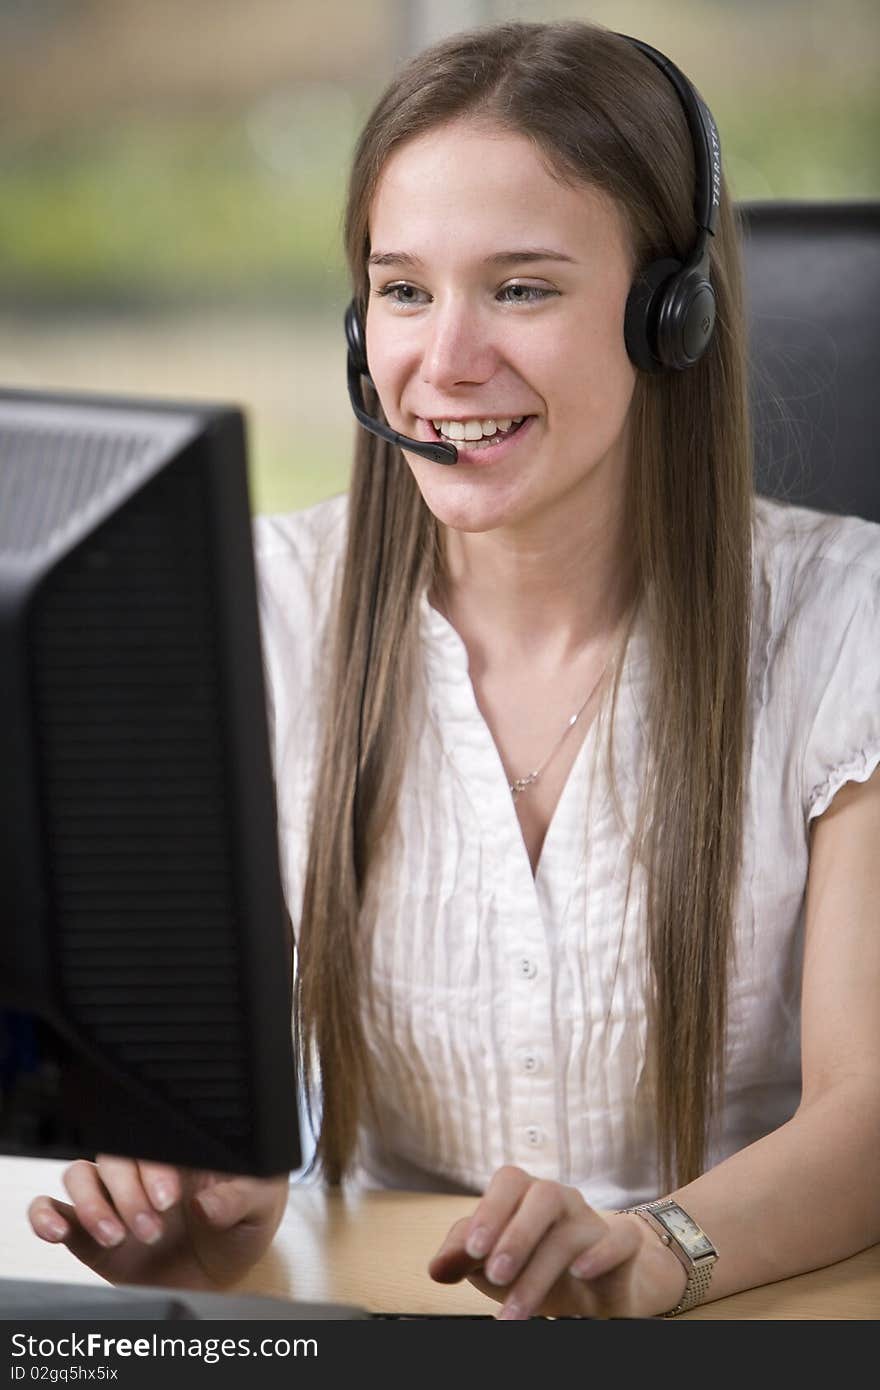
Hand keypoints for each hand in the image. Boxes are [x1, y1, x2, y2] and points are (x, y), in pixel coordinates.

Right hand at [27, 1155, 288, 1290]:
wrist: (222, 1278)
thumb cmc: (242, 1225)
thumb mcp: (263, 1205)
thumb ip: (243, 1196)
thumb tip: (209, 1202)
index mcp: (181, 1151)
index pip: (153, 1137)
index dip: (154, 1165)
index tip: (170, 1197)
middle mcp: (142, 1169)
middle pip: (114, 1156)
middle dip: (129, 1194)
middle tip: (153, 1228)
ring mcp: (113, 1197)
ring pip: (80, 1175)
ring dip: (91, 1205)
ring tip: (116, 1237)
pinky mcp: (89, 1232)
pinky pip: (53, 1209)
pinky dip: (45, 1215)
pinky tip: (57, 1229)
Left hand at [428, 1165, 685, 1318]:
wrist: (596, 1287)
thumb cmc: (535, 1264)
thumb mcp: (493, 1261)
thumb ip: (461, 1256)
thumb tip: (436, 1268)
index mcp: (527, 1195)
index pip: (509, 1182)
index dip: (490, 1211)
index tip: (471, 1251)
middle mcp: (561, 1200)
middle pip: (542, 1195)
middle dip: (515, 1235)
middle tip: (494, 1275)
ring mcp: (593, 1220)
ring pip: (572, 1231)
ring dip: (540, 1271)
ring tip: (516, 1312)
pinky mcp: (622, 1246)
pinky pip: (620, 1238)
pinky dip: (601, 1253)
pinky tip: (579, 1273)